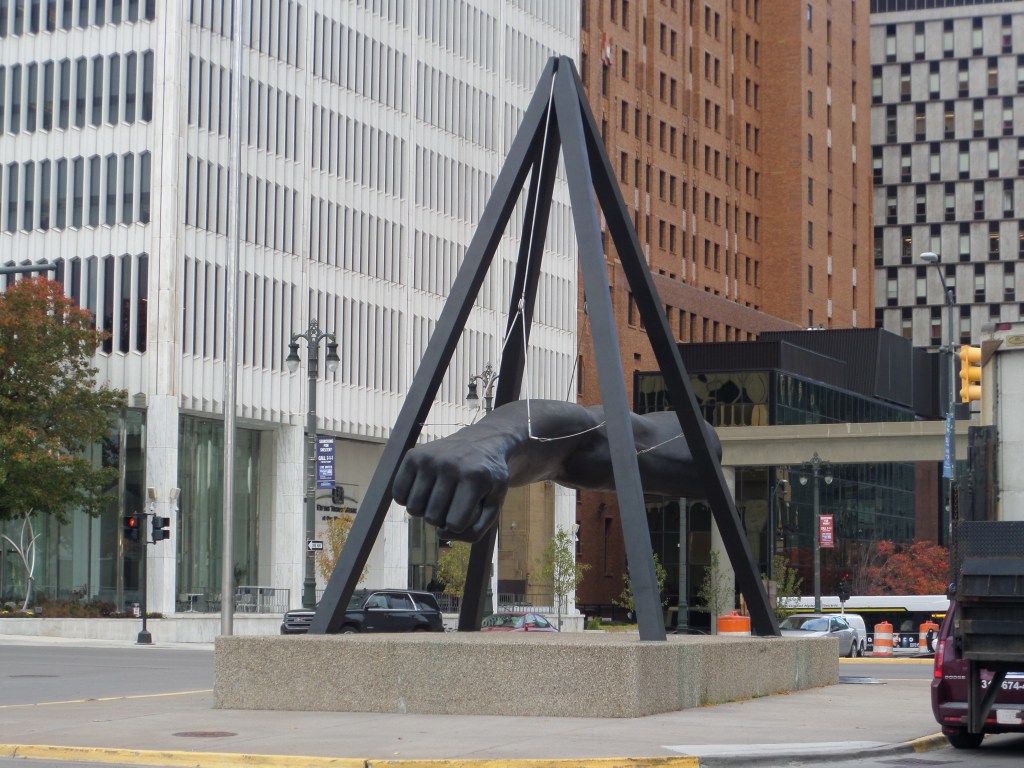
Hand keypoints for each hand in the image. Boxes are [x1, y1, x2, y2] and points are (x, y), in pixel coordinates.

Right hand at [393, 432, 511, 541]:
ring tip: (437, 498)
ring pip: (413, 508)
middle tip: (451, 503)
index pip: (455, 524)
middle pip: (432, 518)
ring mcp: (429, 459)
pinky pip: (398, 494)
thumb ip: (477, 529)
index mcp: (474, 477)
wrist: (481, 440)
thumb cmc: (488, 476)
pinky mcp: (413, 456)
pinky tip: (422, 492)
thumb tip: (441, 533)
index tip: (465, 511)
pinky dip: (407, 500)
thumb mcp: (495, 501)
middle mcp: (450, 466)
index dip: (459, 524)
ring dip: (424, 510)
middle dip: (441, 518)